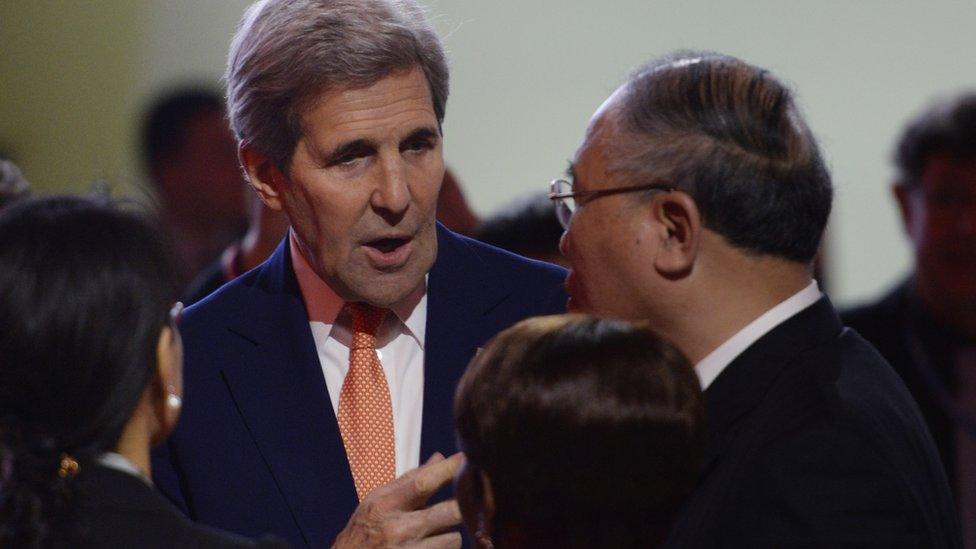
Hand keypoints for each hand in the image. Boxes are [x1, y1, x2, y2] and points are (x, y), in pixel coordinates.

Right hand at [332, 452, 463, 548]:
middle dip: (463, 505)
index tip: (465, 460)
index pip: (424, 482)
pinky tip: (430, 546)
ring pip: (454, 538)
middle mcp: (398, 528)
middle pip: (450, 511)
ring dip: (450, 534)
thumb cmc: (364, 530)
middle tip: (465, 502)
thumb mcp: (380, 500)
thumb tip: (440, 458)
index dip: (449, 469)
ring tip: (436, 533)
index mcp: (386, 504)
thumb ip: (411, 479)